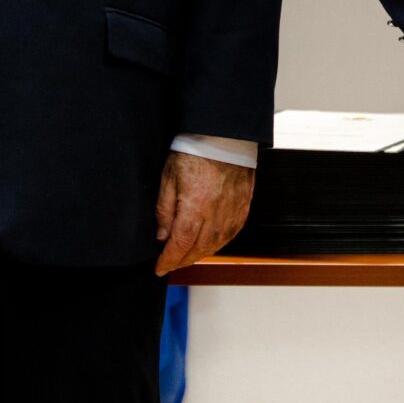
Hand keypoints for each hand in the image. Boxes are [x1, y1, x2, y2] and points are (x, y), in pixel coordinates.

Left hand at [155, 151, 256, 275]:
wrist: (224, 134)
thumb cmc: (196, 150)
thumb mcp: (169, 177)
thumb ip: (164, 209)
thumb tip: (162, 236)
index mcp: (195, 207)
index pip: (180, 245)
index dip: (168, 261)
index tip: (160, 268)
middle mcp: (216, 213)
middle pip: (198, 249)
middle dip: (182, 261)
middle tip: (171, 264)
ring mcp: (232, 210)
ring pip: (216, 244)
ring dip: (200, 254)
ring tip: (188, 256)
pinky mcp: (244, 205)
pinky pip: (232, 233)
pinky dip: (219, 243)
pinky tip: (211, 243)